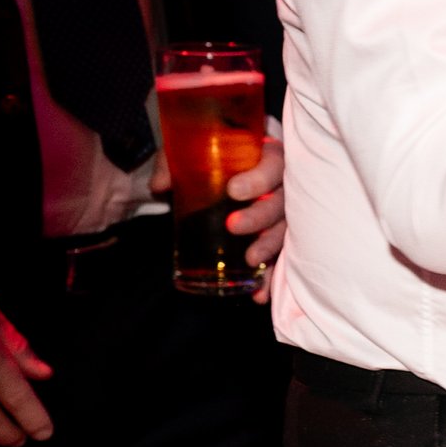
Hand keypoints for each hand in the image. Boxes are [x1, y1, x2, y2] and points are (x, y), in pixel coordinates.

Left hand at [148, 121, 284, 284]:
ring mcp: (282, 213)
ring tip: (250, 260)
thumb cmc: (210, 156)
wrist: (220, 170)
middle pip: (282, 200)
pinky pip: (279, 256)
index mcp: (265, 156)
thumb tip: (160, 186)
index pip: (272, 164)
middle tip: (232, 226)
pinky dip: (270, 278)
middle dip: (260, 216)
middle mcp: (281, 185)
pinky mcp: (275, 237)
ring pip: (285, 229)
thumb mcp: (188, 152)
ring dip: (270, 246)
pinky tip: (258, 294)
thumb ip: (172, 162)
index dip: (258, 178)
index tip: (233, 191)